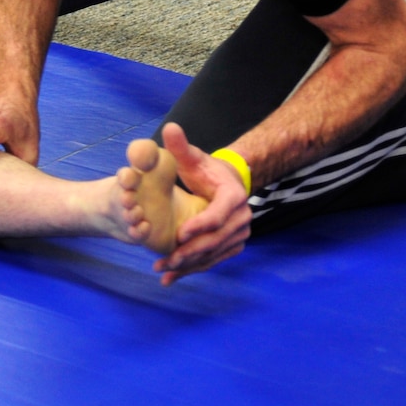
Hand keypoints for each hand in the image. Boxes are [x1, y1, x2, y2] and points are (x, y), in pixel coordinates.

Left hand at [154, 123, 252, 285]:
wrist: (225, 183)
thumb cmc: (206, 170)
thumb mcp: (193, 158)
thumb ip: (180, 146)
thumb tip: (169, 127)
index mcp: (233, 197)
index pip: (218, 215)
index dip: (199, 226)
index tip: (179, 234)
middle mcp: (241, 218)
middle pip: (215, 240)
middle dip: (190, 252)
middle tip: (166, 260)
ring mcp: (239, 234)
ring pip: (214, 254)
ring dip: (189, 265)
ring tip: (163, 271)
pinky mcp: (232, 245)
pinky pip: (213, 260)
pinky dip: (193, 270)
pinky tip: (171, 279)